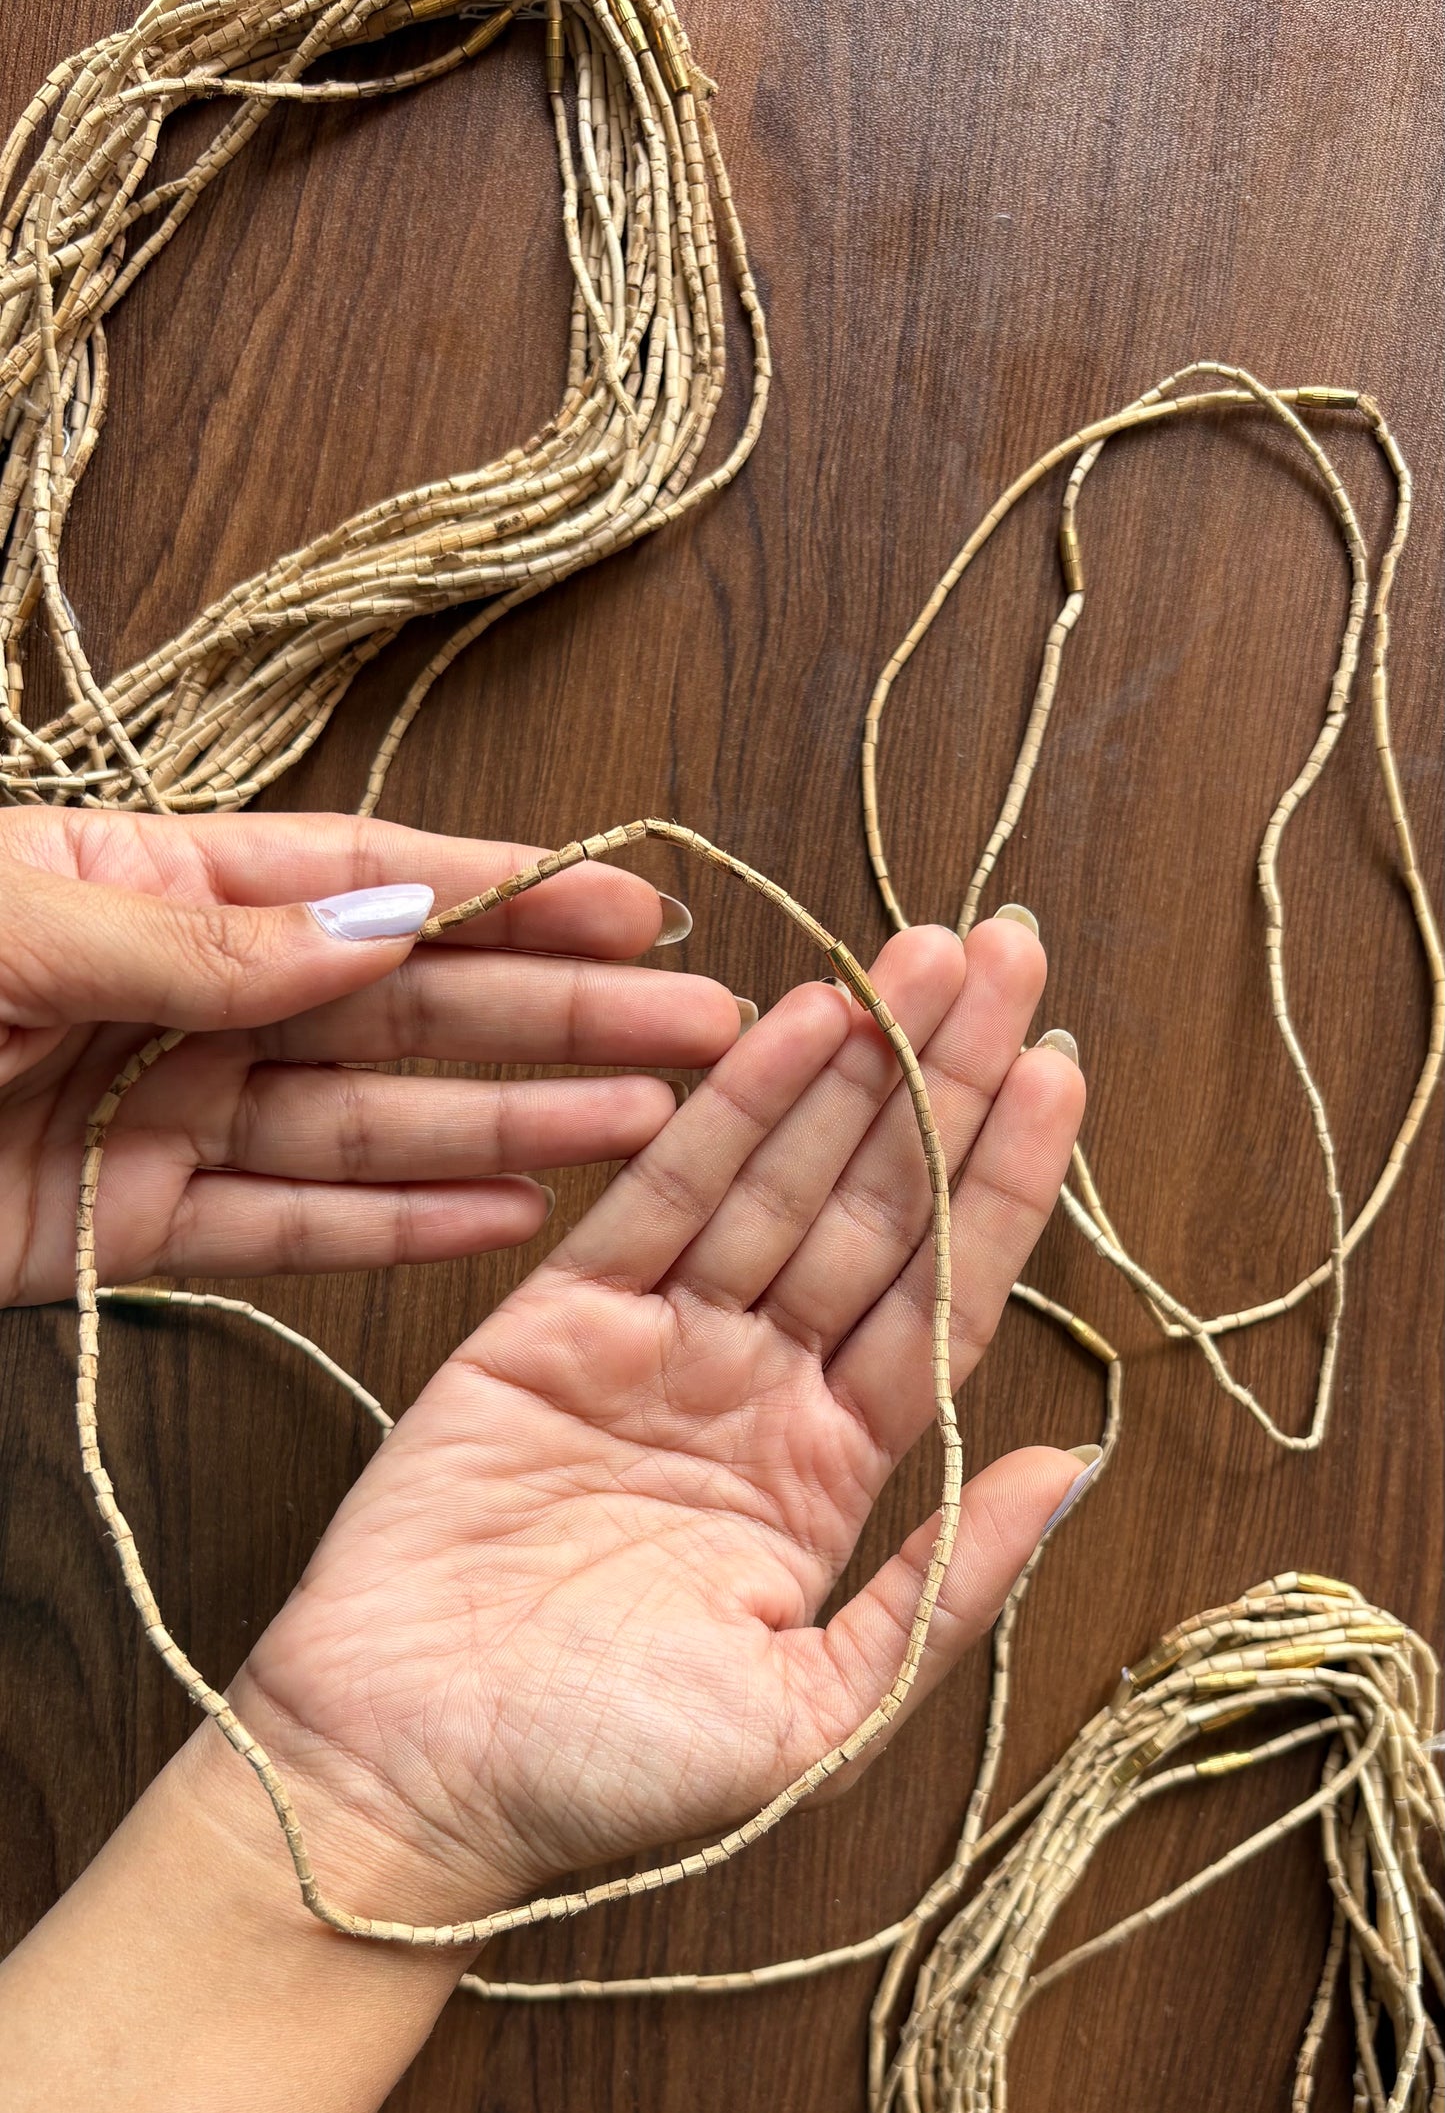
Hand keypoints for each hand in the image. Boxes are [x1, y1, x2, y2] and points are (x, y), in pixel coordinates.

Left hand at [0, 805, 743, 1303]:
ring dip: (514, 1125)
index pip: (363, 879)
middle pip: (402, 1003)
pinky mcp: (115, 1234)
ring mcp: (150, 1116)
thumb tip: (378, 923)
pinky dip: (397, 1226)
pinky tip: (511, 1214)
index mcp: (145, 878)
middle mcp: (174, 995)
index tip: (637, 909)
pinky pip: (283, 1228)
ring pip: (369, 1120)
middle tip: (703, 1039)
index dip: (511, 893)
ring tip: (649, 1132)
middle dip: (556, 1018)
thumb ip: (191, 938)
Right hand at [217, 917, 1087, 1930]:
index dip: (1003, 1183)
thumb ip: (945, 1585)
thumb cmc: (606, 1776)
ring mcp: (655, 1351)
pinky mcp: (548, 1326)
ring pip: (779, 1183)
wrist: (408, 1785)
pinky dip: (726, 1114)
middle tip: (1011, 954)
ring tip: (927, 956)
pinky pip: (656, 1202)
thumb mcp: (819, 1711)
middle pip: (875, 1211)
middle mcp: (754, 1394)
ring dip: (854, 1067)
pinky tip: (795, 1027)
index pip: (939, 1299)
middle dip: (946, 1082)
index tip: (1062, 1067)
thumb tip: (1070, 1464)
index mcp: (829, 1476)